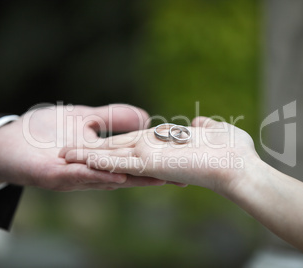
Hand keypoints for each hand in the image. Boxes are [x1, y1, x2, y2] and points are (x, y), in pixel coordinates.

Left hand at [0, 104, 165, 190]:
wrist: (7, 141)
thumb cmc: (45, 131)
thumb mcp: (86, 118)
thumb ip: (114, 118)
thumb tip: (146, 117)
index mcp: (102, 159)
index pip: (134, 161)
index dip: (157, 163)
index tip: (183, 163)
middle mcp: (92, 172)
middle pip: (127, 175)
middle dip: (154, 177)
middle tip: (181, 178)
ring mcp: (74, 177)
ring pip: (106, 179)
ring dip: (132, 179)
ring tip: (158, 179)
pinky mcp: (53, 177)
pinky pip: (76, 177)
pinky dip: (95, 175)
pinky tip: (114, 174)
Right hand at [62, 117, 259, 196]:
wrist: (242, 170)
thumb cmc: (234, 151)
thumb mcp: (214, 133)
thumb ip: (201, 129)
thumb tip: (197, 124)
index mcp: (163, 149)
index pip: (130, 145)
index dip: (109, 144)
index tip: (91, 142)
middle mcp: (151, 157)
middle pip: (113, 152)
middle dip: (89, 152)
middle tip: (62, 151)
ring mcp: (148, 161)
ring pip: (108, 158)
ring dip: (84, 156)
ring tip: (60, 154)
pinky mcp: (148, 164)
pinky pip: (115, 161)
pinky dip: (94, 159)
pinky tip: (74, 158)